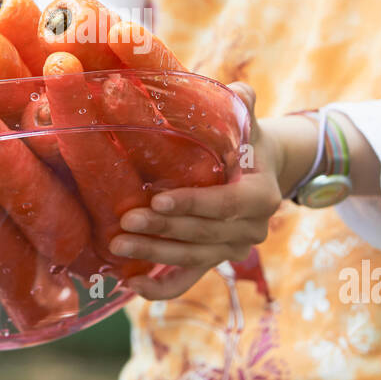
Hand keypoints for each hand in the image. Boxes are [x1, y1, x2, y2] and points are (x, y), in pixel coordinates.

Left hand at [108, 82, 284, 299]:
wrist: (261, 173)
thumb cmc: (248, 144)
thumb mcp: (248, 124)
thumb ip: (243, 106)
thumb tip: (238, 91)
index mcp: (262, 197)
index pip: (227, 205)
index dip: (193, 204)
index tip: (158, 199)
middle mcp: (251, 230)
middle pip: (203, 234)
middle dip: (163, 229)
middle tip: (125, 221)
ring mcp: (232, 250)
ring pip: (192, 259)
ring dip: (154, 255)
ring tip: (118, 245)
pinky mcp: (215, 263)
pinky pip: (188, 281)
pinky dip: (162, 288)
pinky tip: (132, 286)